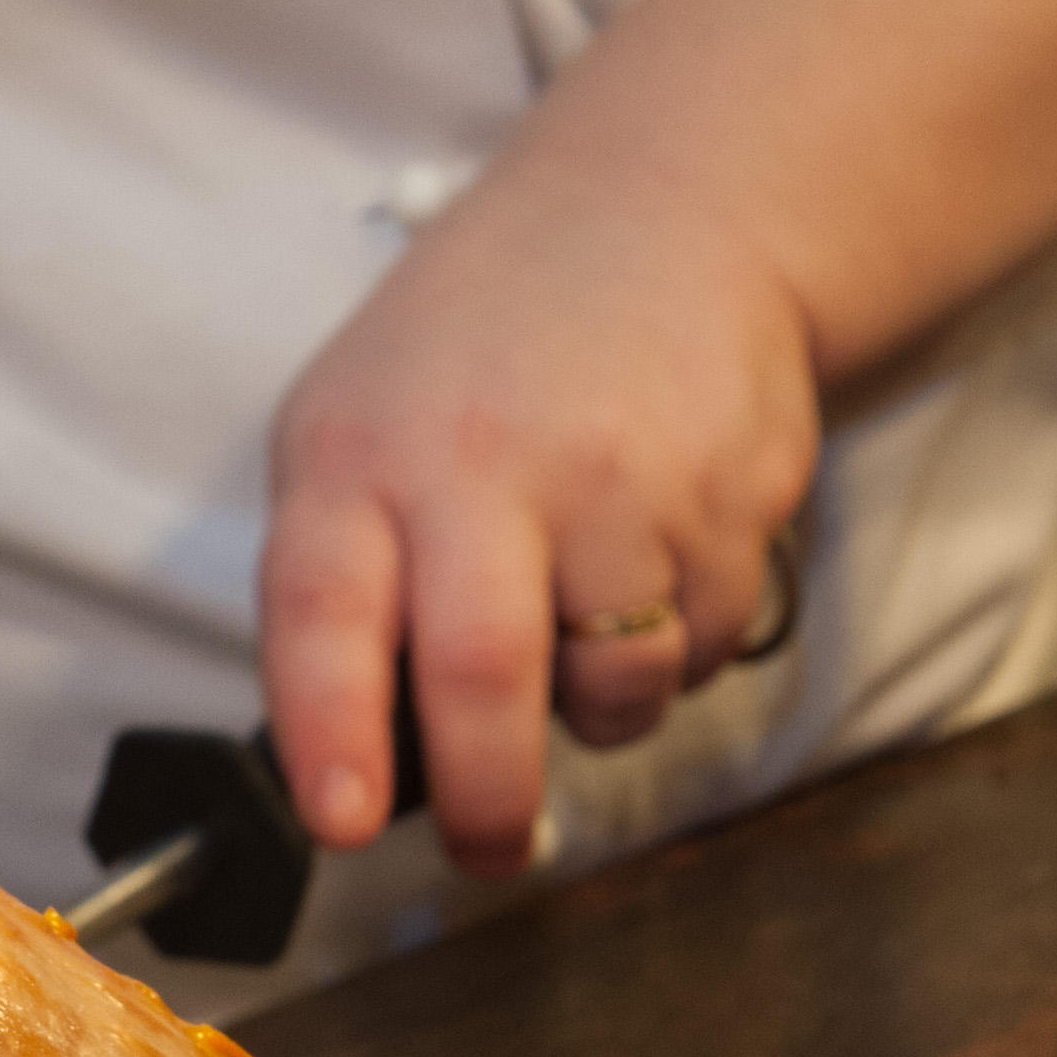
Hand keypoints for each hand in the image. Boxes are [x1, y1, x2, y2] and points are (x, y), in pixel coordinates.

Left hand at [258, 150, 820, 877]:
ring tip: (588, 620)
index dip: (332, 733)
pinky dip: (679, 644)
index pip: (324, 608)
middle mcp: (485, 461)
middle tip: (489, 846)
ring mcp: (620, 476)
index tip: (344, 823)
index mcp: (360, 453)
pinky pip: (703, 644)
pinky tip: (658, 548)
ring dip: (604, 706)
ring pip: (616, 686)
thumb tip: (355, 762)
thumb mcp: (358, 424)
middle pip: (484, 677)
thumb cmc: (484, 352)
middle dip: (488, 801)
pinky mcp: (732, 491)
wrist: (667, 210)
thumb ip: (342, 578)